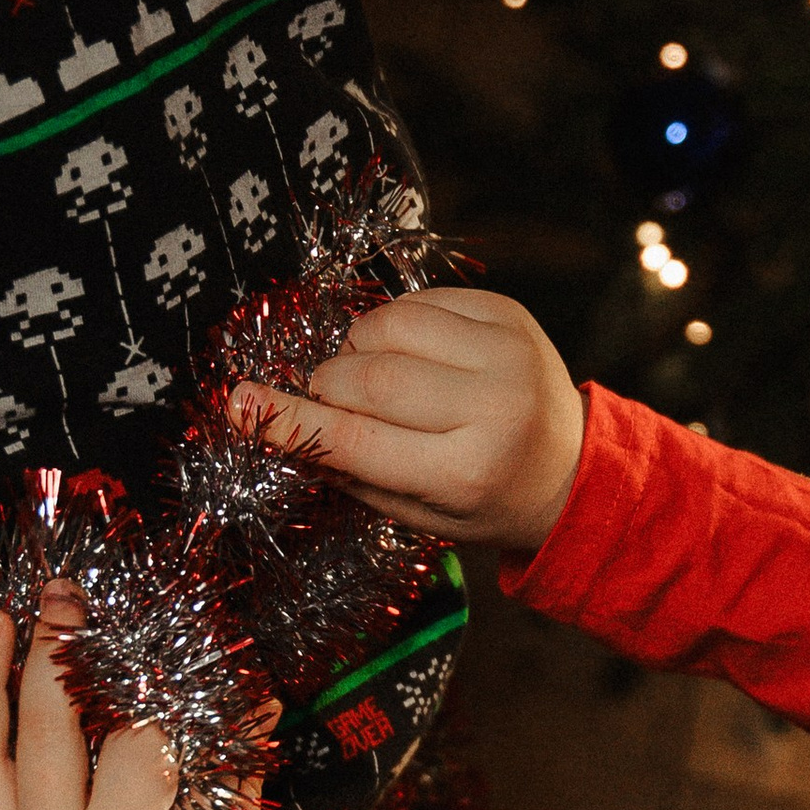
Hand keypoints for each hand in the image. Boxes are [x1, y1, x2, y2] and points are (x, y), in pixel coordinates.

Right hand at [230, 285, 585, 549]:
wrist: (571, 468)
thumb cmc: (484, 498)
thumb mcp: (418, 510)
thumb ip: (345, 468)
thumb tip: (264, 419)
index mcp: (466, 473)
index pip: (357, 441)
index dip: (290, 422)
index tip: (238, 404)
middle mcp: (494, 409)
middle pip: (369, 378)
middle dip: (329, 385)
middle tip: (329, 399)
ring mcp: (508, 353)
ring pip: (389, 325)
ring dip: (360, 349)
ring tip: (375, 377)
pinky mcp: (510, 313)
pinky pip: (420, 299)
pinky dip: (396, 324)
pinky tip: (412, 353)